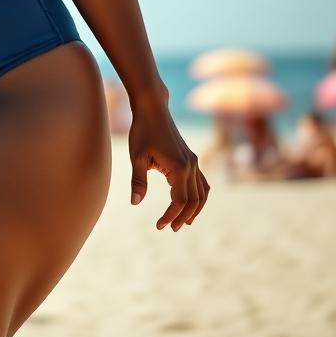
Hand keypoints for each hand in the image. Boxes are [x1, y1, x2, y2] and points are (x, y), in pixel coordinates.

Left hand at [128, 98, 209, 230]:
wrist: (152, 108)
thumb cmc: (142, 131)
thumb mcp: (137, 156)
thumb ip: (138, 181)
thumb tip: (135, 203)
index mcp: (179, 167)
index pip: (179, 201)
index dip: (170, 216)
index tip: (159, 226)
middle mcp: (191, 166)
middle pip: (194, 201)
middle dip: (182, 217)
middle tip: (169, 228)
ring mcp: (194, 162)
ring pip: (202, 194)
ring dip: (194, 210)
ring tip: (183, 222)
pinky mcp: (192, 158)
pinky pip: (202, 183)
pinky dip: (199, 197)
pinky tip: (190, 204)